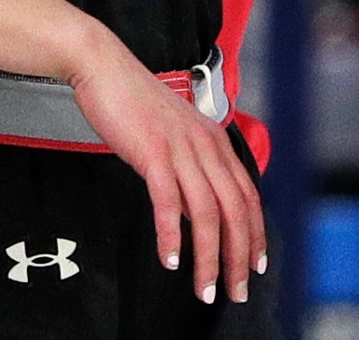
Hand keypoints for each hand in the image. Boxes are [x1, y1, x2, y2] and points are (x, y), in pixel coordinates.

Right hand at [65, 27, 263, 306]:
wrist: (103, 66)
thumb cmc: (133, 101)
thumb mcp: (172, 135)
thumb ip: (189, 168)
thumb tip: (194, 210)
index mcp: (214, 140)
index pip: (247, 195)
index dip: (255, 234)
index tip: (254, 266)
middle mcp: (205, 145)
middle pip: (234, 211)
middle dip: (238, 257)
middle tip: (235, 291)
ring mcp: (180, 149)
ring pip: (206, 213)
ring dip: (209, 257)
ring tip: (204, 289)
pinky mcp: (152, 152)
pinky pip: (167, 202)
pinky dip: (171, 235)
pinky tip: (169, 259)